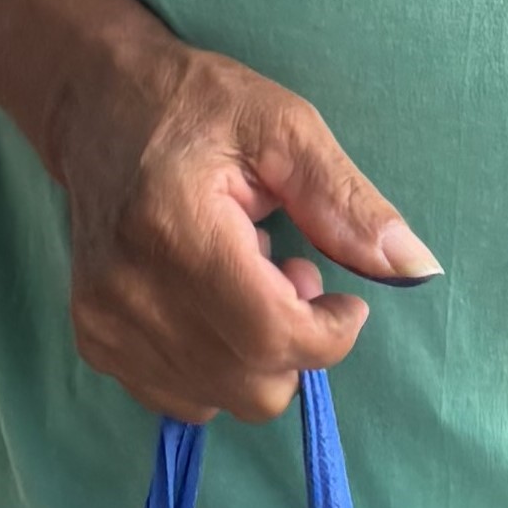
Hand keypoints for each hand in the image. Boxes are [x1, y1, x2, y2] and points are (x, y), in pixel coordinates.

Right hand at [47, 36, 437, 423]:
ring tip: (246, 283)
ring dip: (256, 357)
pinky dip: (217, 368)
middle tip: (289, 273)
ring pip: (221, 401)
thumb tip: (414, 268)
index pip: (271, 336)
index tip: (346, 300)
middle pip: (252, 384)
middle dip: (296, 343)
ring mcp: (102, 322)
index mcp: (176, 230)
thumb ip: (346, 202)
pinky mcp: (93, 340)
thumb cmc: (198, 107)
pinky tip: (211, 305)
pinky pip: (182, 399)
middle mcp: (127, 290)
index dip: (329, 335)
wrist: (95, 107)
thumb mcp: (284, 128)